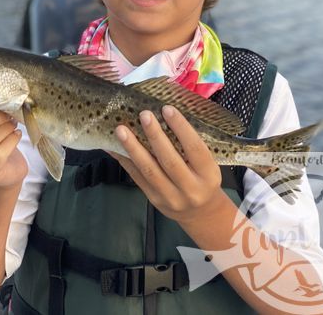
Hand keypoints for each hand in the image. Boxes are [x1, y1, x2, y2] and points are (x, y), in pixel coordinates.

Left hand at [109, 105, 227, 224]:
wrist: (200, 212)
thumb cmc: (203, 179)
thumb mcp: (208, 164)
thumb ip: (191, 146)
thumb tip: (164, 116)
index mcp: (208, 174)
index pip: (194, 148)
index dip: (181, 127)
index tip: (167, 109)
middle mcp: (190, 188)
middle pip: (170, 160)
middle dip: (155, 136)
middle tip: (144, 115)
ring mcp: (170, 196)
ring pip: (149, 170)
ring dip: (133, 148)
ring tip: (121, 130)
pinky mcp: (154, 199)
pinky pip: (137, 177)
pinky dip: (124, 160)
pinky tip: (114, 147)